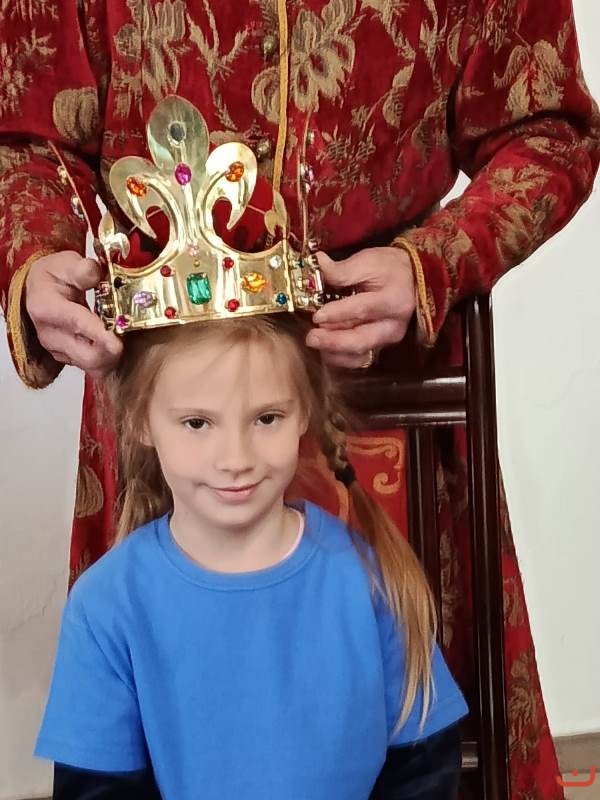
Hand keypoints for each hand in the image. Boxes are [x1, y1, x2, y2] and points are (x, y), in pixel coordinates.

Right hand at [25, 251, 122, 376]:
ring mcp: (59, 350)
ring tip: (124, 338)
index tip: (118, 342)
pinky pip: (94, 367)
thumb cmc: (53, 277)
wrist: (37, 290)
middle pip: (88, 356)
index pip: (77, 324)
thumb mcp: (65, 263)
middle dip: (113, 352)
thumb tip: (96, 274)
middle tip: (131, 336)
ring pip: (93, 367)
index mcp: (46, 308)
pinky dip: (109, 360)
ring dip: (113, 357)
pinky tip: (115, 343)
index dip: (100, 335)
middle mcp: (51, 335)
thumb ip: (82, 269)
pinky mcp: (69, 359)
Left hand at [306, 247, 415, 368]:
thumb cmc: (390, 269)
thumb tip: (319, 264)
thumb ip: (343, 269)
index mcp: (392, 301)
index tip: (317, 316)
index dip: (338, 314)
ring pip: (358, 355)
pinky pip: (358, 359)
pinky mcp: (379, 347)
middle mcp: (392, 326)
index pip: (362, 309)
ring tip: (316, 342)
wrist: (413, 280)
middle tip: (311, 338)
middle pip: (361, 340)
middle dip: (333, 342)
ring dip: (334, 352)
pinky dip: (339, 357)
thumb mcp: (369, 261)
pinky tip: (325, 349)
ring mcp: (386, 340)